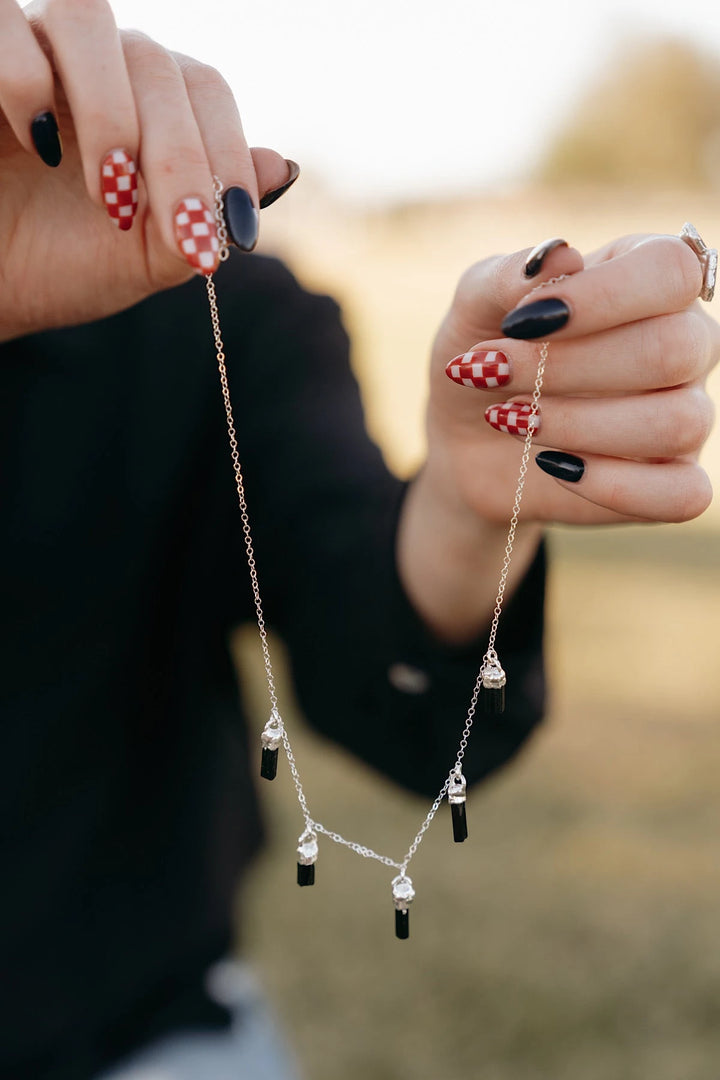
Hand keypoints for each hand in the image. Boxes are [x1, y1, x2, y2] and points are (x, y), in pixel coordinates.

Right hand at [0, 0, 291, 341]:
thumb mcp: (147, 256)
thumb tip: (279, 167)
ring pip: (87, 17)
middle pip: (157, 65)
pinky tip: (39, 147)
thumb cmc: (60, 268)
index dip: (228, 154)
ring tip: (110, 193)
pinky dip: (24, 80)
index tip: (238, 231)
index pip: (204, 91)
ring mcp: (36, 50)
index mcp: (146, 103)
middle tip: (181, 232)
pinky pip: (1, 24)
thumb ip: (207, 216)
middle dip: (179, 158)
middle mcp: (96, 63)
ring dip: (110, 110)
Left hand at [428, 233, 716, 525]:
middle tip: (494, 372)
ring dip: (578, 424)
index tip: (520, 321)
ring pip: (677, 422)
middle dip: (570, 366)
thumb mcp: (474, 308)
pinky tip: (553, 466)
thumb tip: (560, 255)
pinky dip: (612, 486)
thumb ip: (507, 277)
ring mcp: (687, 413)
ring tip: (510, 418)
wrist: (467, 440)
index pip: (670, 270)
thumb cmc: (485, 355)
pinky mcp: (674, 482)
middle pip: (674, 349)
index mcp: (649, 279)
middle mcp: (686, 342)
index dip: (600, 297)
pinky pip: (683, 494)